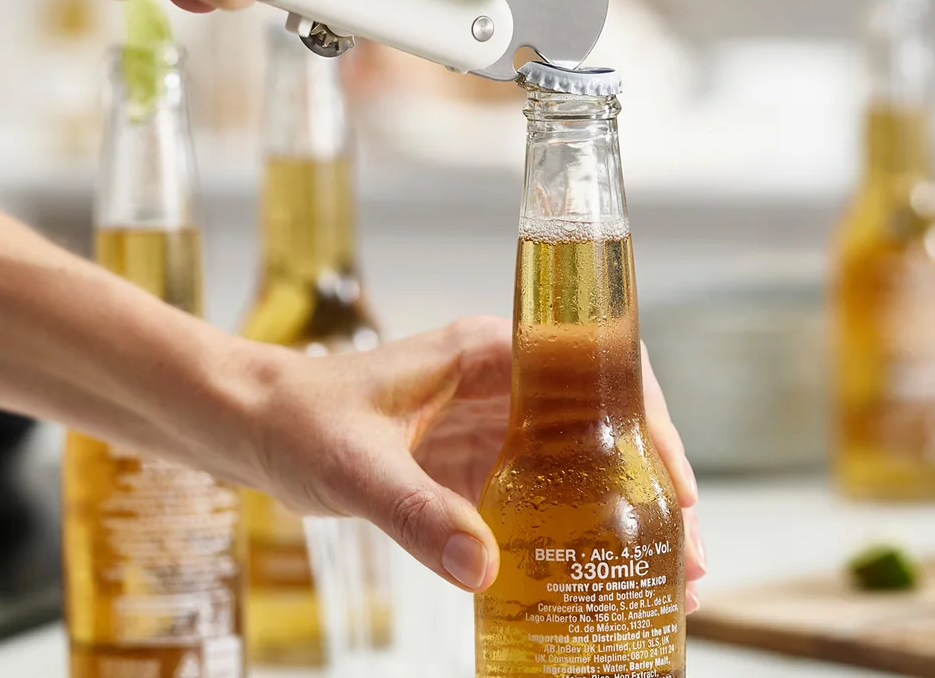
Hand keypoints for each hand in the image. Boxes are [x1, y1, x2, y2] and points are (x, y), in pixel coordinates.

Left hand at [242, 317, 705, 602]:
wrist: (251, 427)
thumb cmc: (297, 418)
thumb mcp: (353, 463)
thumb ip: (415, 512)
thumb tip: (486, 569)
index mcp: (485, 352)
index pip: (591, 365)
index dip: (644, 419)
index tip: (674, 483)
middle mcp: (499, 384)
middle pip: (599, 422)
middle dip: (648, 483)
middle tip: (683, 555)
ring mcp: (487, 426)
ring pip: (575, 464)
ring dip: (617, 516)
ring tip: (661, 580)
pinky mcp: (469, 468)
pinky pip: (535, 500)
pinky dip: (568, 537)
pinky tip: (590, 583)